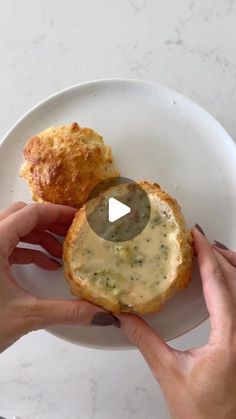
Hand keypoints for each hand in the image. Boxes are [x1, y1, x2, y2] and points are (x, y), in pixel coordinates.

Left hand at [0, 202, 117, 352]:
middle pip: (22, 216)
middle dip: (49, 223)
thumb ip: (67, 312)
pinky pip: (9, 245)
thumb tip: (101, 314)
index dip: (57, 212)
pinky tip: (46, 265)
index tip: (78, 218)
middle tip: (72, 233)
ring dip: (39, 237)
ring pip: (14, 229)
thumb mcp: (27, 315)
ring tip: (61, 252)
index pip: (31, 213)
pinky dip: (29, 250)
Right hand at [120, 228, 235, 418]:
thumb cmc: (204, 414)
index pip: (219, 284)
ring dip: (229, 266)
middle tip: (198, 240)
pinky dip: (232, 282)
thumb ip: (144, 340)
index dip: (206, 256)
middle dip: (219, 254)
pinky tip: (220, 280)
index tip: (196, 237)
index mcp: (230, 338)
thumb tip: (122, 317)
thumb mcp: (168, 372)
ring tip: (209, 252)